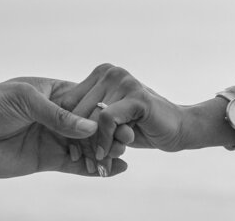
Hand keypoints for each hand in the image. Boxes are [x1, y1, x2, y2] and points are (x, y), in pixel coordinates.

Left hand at [0, 76, 127, 177]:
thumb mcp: (23, 101)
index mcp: (52, 91)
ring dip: (105, 150)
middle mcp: (56, 114)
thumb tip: (91, 126)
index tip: (123, 117)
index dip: (103, 109)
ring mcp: (52, 137)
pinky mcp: (46, 159)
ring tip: (122, 155)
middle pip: (90, 124)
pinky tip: (113, 170)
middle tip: (128, 140)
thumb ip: (57, 115)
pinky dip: (93, 168)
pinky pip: (75, 164)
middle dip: (109, 132)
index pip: (85, 99)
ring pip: (86, 146)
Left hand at [60, 63, 234, 174]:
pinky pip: (106, 120)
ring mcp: (124, 81)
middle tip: (85, 161)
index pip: (69, 101)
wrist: (179, 128)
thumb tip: (56, 125)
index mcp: (101, 73)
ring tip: (98, 161)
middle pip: (77, 110)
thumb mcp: (110, 120)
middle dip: (79, 139)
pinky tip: (105, 155)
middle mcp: (110, 72)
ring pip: (89, 117)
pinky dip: (102, 140)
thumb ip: (87, 117)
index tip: (72, 152)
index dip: (67, 128)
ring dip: (91, 144)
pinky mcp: (135, 96)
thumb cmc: (141, 126)